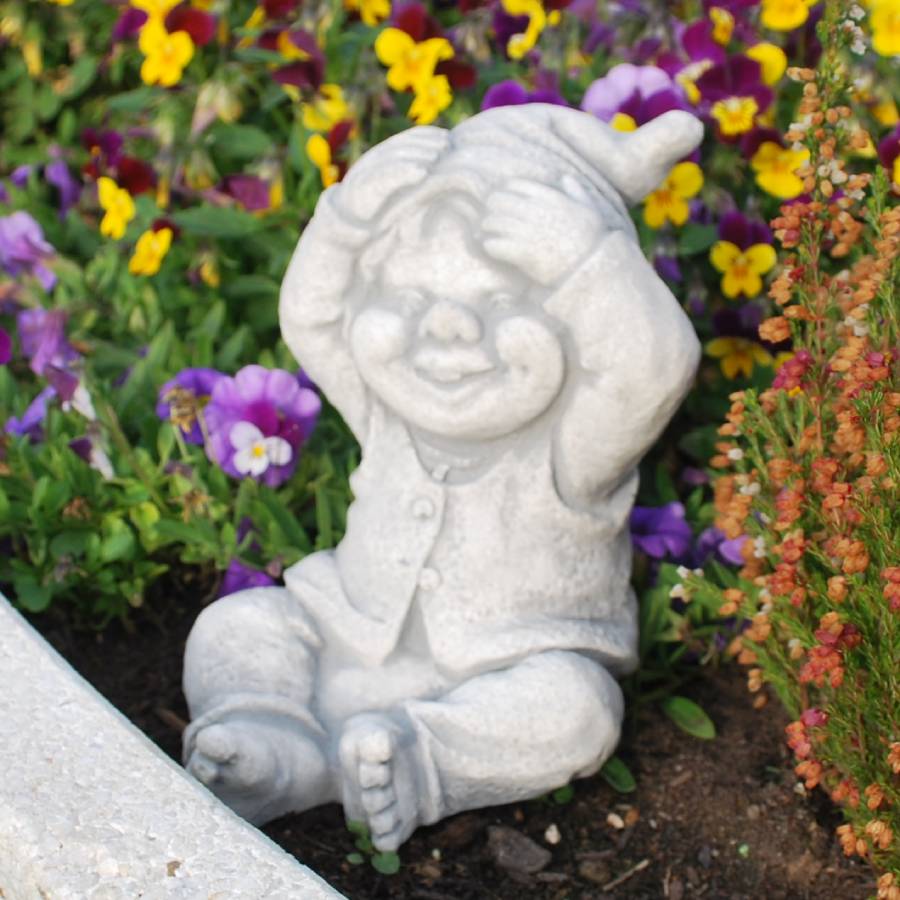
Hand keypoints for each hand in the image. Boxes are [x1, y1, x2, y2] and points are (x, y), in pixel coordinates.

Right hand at [333, 127, 449, 222]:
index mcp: (383, 157)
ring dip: (418, 154)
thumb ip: (414, 180)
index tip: (449, 138)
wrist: (347, 228)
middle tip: (448, 143)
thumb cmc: (378, 211)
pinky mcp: (363, 187)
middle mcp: (374, 160)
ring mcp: (367, 171)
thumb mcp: (400, 192)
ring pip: (395, 156)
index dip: (428, 135)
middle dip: (426, 142)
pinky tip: (422, 172)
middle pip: (403, 143)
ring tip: (438, 156)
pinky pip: (386, 175)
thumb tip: (441, 176)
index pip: (408, 139)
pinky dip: (405, 171)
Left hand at [482, 175, 618, 286]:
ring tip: (486, 233)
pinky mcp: (522, 253)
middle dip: (492, 209)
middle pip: (499, 201)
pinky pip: (495, 244)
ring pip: (493, 222)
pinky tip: (492, 248)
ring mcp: (528, 232)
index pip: (517, 185)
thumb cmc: (592, 241)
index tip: (503, 200)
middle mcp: (536, 211)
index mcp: (551, 198)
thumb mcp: (589, 211)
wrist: (592, 269)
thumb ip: (576, 192)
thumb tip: (567, 179)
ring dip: (487, 227)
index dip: (505, 191)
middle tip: (490, 218)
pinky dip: (490, 246)